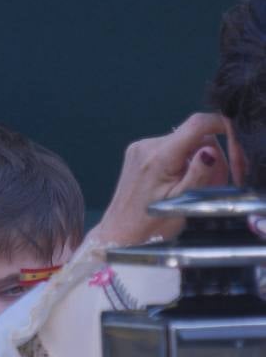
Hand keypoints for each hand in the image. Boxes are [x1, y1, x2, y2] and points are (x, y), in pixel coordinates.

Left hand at [93, 112, 230, 245]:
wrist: (121, 233)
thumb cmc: (151, 224)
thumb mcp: (182, 202)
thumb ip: (199, 174)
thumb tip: (210, 150)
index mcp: (159, 156)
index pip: (197, 123)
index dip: (221, 125)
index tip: (235, 140)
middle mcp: (147, 146)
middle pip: (195, 136)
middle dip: (212, 157)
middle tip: (216, 183)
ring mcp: (141, 147)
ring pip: (185, 142)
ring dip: (198, 161)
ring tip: (198, 187)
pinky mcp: (139, 152)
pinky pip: (171, 148)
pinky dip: (184, 161)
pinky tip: (182, 182)